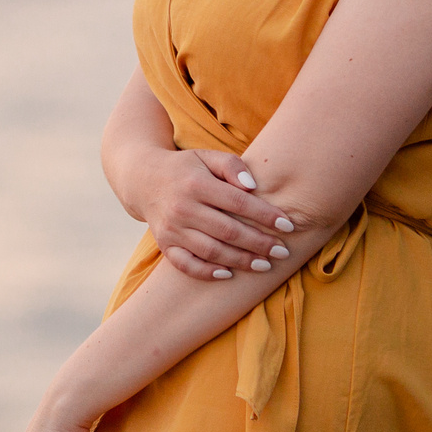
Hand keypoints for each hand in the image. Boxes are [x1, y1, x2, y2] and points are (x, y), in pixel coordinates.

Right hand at [126, 147, 294, 281]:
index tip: (288, 225)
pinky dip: (207, 273)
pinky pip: (187, 265)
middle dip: (259, 243)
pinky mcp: (165, 245)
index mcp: (196, 184)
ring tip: (265, 265)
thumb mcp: (207, 156)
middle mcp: (182, 208)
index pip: (238, 202)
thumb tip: (253, 186)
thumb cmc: (186, 169)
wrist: (144, 180)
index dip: (265, 215)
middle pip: (228, 231)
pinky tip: (229, 274)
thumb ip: (232, 166)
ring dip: (241, 260)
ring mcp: (172, 230)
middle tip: (283, 251)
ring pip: (211, 251)